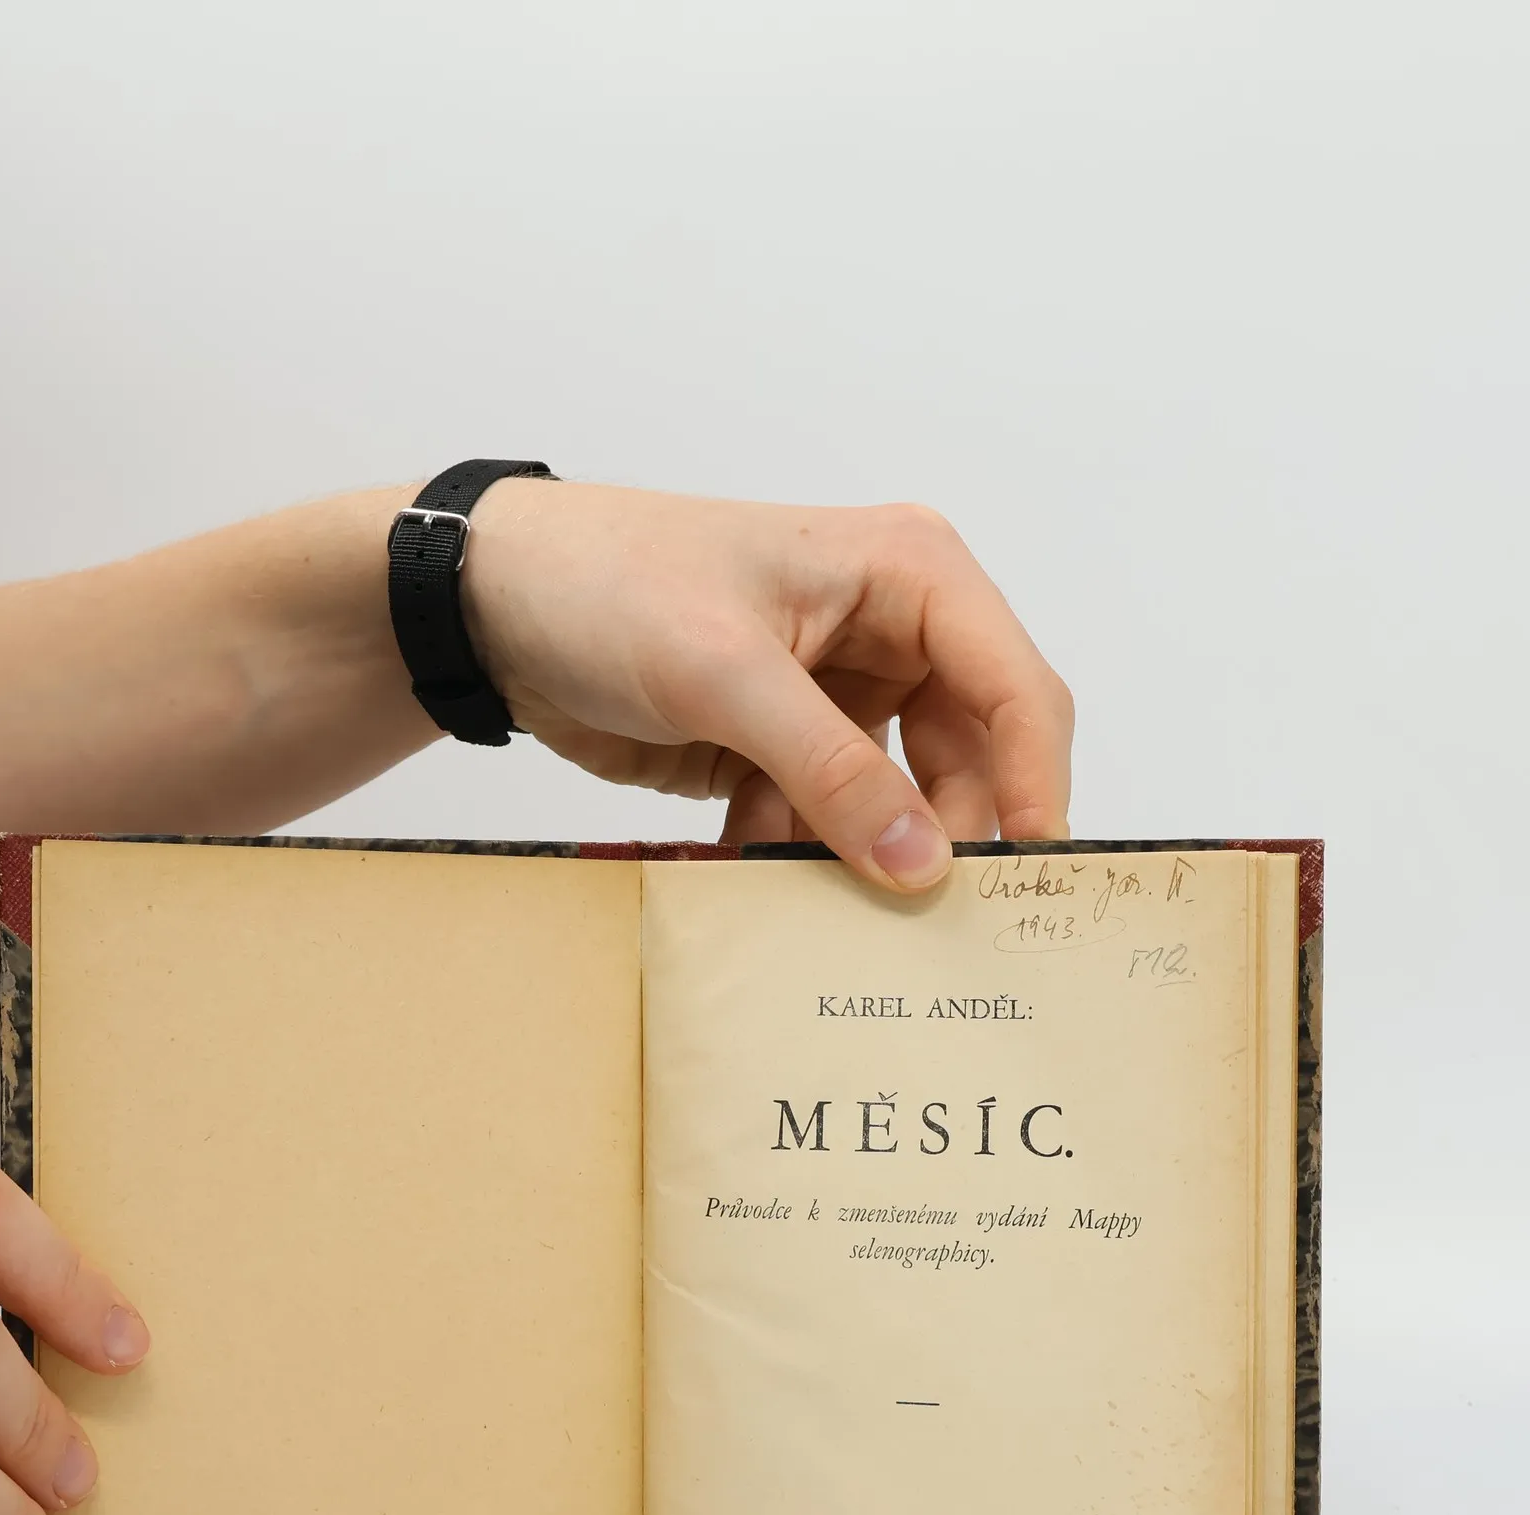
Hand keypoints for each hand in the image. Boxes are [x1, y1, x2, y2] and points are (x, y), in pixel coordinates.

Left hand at [460, 484, 1074, 890]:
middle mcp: (894, 631)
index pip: (1017, 688)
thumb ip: (830, 770)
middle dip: (941, 836)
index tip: (1026, 877)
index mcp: (908, 575)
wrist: (492, 603)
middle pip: (970, 758)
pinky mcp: (790, 743)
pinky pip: (829, 820)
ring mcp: (842, 692)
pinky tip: (749, 868)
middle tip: (923, 924)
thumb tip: (921, 864)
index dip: (1036, 784)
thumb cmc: (606, 583)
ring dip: (858, 854)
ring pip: (897, 801)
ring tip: (817, 899)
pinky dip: (796, 852)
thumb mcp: (723, 672)